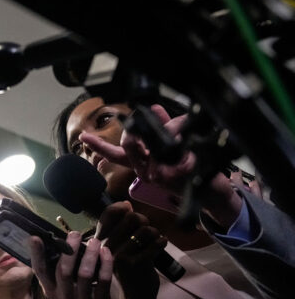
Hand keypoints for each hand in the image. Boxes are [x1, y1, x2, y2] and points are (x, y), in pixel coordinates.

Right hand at [30, 232, 112, 298]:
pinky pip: (103, 281)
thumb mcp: (56, 291)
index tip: (35, 237)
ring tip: (94, 241)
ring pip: (84, 274)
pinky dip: (105, 264)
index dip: (36, 254)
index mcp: (50, 290)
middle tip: (74, 234)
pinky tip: (106, 252)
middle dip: (69, 249)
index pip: (40, 271)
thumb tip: (57, 241)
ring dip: (90, 255)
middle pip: (63, 270)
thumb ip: (54, 272)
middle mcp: (63, 296)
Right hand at [80, 104, 241, 227]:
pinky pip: (177, 145)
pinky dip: (187, 138)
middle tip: (143, 117)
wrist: (214, 191)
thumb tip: (154, 108)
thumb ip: (162, 127)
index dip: (99, 146)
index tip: (83, 137)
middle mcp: (145, 172)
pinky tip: (193, 143)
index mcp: (141, 165)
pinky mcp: (176, 175)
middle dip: (136, 129)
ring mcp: (159, 175)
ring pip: (155, 141)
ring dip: (171, 128)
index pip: (116, 154)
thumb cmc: (193, 169)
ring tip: (183, 129)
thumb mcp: (173, 146)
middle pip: (128, 145)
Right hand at [96, 202, 164, 298]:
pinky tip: (161, 245)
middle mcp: (107, 248)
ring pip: (145, 230)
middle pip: (131, 218)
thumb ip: (120, 227)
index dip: (120, 207)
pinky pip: (155, 243)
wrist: (135, 297)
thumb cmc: (129, 269)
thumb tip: (126, 204)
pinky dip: (161, 242)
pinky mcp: (136, 263)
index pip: (107, 215)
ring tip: (153, 241)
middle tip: (147, 231)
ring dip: (154, 233)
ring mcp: (120, 256)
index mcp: (101, 242)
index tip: (128, 208)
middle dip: (144, 221)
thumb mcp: (119, 248)